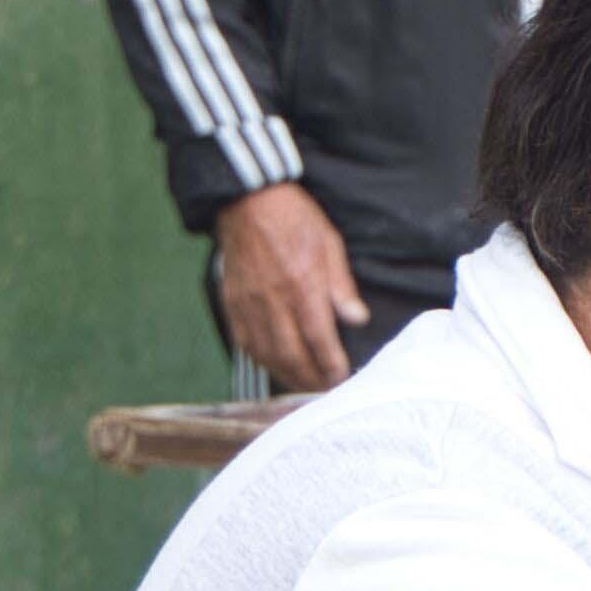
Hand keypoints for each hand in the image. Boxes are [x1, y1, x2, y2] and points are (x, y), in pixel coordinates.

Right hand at [210, 180, 368, 395]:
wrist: (248, 201)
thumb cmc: (294, 219)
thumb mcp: (330, 244)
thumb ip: (342, 286)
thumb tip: (358, 319)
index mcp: (301, 286)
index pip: (319, 339)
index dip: (330, 364)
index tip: (342, 378)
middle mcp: (273, 301)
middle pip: (291, 354)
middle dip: (310, 378)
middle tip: (325, 389)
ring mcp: (249, 304)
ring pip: (266, 354)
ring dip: (286, 375)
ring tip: (303, 383)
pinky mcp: (232, 302)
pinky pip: (244, 342)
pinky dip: (261, 359)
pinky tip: (275, 365)